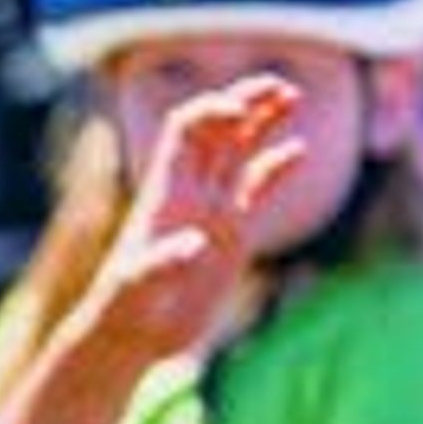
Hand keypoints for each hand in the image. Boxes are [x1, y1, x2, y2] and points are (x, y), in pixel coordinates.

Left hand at [73, 76, 306, 364]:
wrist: (131, 337)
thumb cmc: (124, 312)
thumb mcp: (139, 288)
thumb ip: (163, 263)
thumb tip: (195, 244)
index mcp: (168, 192)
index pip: (186, 129)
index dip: (211, 111)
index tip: (239, 113)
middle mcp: (190, 192)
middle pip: (217, 127)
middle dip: (245, 100)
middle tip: (280, 86)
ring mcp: (212, 210)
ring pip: (238, 149)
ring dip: (263, 119)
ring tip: (294, 95)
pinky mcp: (231, 235)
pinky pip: (255, 188)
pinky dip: (276, 166)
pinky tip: (299, 151)